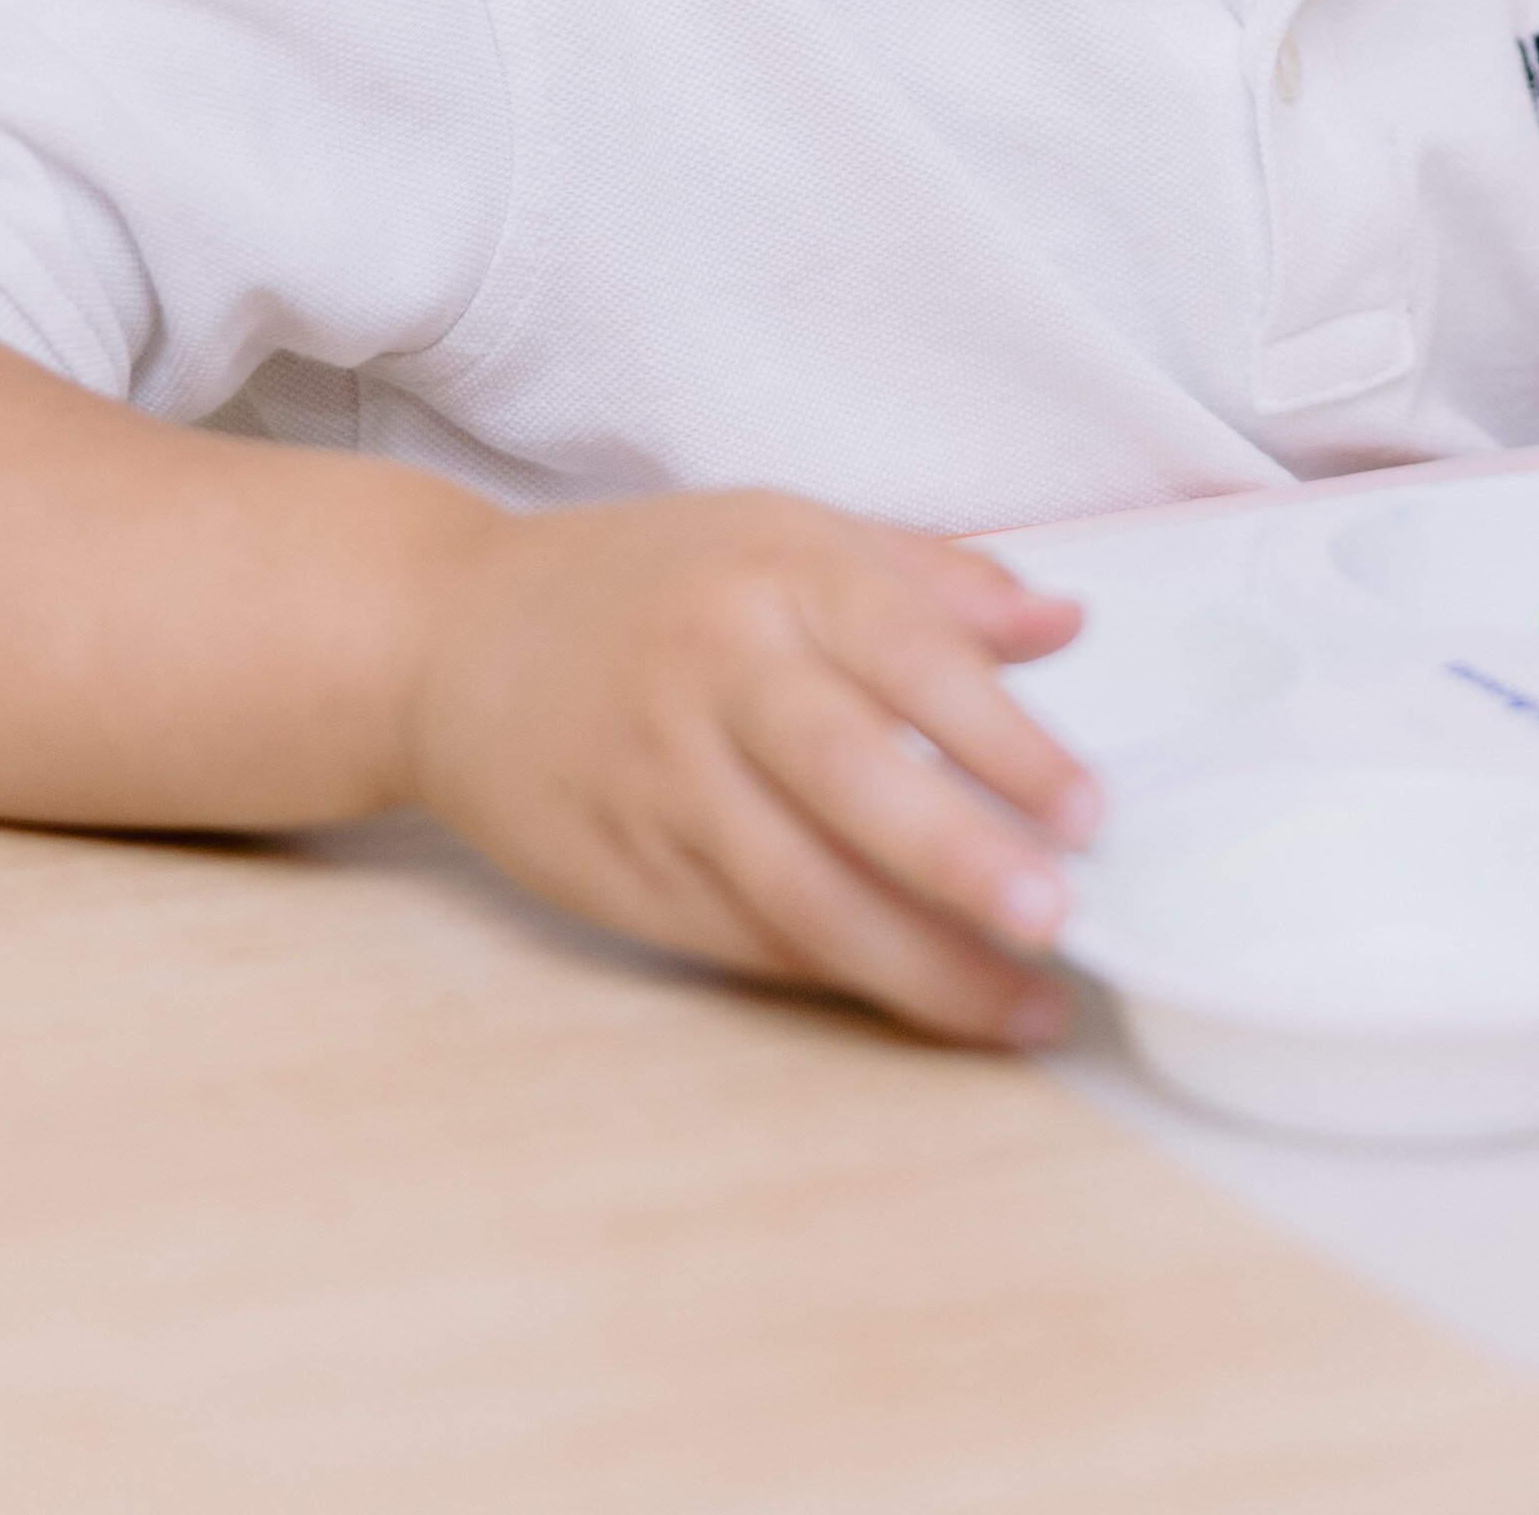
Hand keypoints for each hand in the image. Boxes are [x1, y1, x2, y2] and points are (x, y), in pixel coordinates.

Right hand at [394, 487, 1104, 1047]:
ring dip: (916, 959)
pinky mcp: (623, 870)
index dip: (1008, 741)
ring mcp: (662, 781)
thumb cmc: (645, 582)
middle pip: (851, 778)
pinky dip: (839, 977)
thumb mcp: (787, 532)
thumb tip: (1064, 627)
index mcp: (779, 577)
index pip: (912, 660)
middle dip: (958, 858)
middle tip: (1056, 916)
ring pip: (798, 888)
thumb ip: (934, 582)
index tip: (1090, 810)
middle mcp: (719, 676)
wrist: (448, 637)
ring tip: (1019, 1005)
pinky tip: (921, 999)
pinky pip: (744, 936)